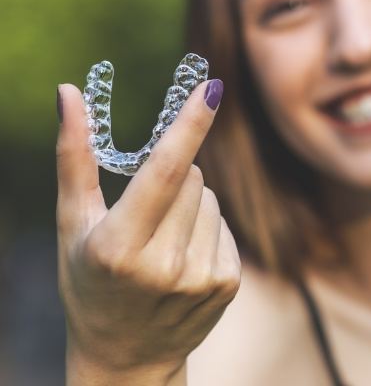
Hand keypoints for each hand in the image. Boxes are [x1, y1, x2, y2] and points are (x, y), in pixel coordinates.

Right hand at [56, 80, 239, 382]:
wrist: (125, 356)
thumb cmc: (89, 281)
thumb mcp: (72, 224)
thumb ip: (74, 156)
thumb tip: (69, 93)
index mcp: (119, 246)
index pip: (163, 171)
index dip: (189, 125)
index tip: (212, 87)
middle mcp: (164, 265)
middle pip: (191, 176)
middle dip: (173, 175)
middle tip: (147, 211)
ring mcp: (200, 278)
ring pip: (210, 197)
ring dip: (189, 203)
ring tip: (163, 240)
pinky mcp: (227, 284)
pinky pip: (224, 223)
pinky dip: (205, 228)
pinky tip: (183, 257)